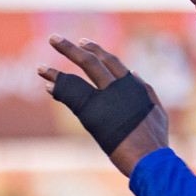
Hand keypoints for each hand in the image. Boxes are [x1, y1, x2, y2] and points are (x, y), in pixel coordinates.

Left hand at [39, 35, 169, 176]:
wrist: (149, 157)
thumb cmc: (154, 140)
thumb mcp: (157, 110)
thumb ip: (146, 90)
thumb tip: (133, 71)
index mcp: (133, 86)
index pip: (111, 62)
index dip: (95, 50)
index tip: (82, 43)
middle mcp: (118, 87)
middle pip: (91, 61)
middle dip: (70, 48)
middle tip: (53, 39)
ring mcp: (104, 98)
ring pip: (77, 76)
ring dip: (56, 70)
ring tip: (39, 67)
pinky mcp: (92, 112)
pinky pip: (71, 95)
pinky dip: (58, 89)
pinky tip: (47, 84)